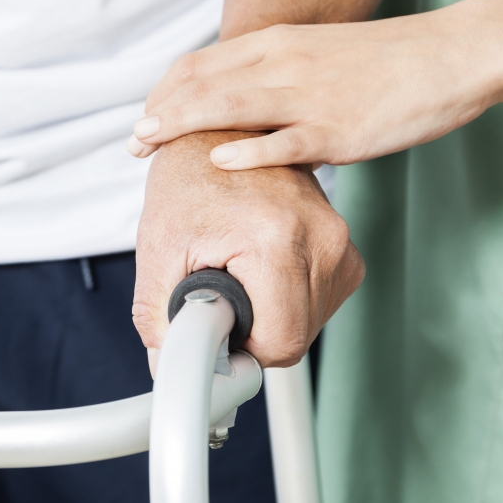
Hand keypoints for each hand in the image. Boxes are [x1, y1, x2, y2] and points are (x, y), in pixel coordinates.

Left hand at [127, 0, 502, 169]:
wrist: (450, 55)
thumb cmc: (388, 63)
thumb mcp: (321, 56)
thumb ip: (280, 77)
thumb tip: (248, 112)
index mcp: (278, 44)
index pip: (201, 63)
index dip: (166, 91)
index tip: (146, 117)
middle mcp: (284, 63)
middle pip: (203, 82)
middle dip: (160, 111)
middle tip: (132, 142)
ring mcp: (309, 96)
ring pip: (230, 105)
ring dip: (182, 124)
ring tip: (148, 145)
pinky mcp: (337, 129)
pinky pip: (283, 141)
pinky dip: (247, 150)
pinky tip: (217, 160)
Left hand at [132, 131, 363, 368]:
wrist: (218, 130)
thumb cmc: (188, 179)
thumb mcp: (158, 247)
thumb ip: (158, 317)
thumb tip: (169, 371)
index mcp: (278, 237)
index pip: (280, 341)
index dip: (241, 352)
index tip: (214, 337)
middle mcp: (322, 235)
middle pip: (297, 338)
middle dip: (253, 334)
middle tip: (219, 300)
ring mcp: (340, 238)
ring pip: (311, 323)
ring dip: (271, 316)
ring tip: (239, 275)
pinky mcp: (344, 243)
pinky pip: (320, 301)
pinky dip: (288, 299)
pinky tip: (261, 271)